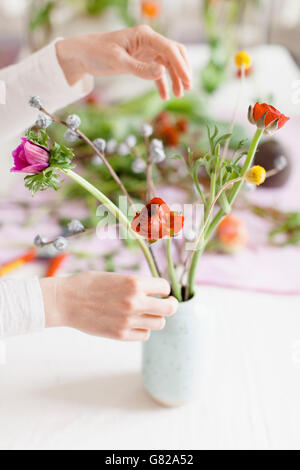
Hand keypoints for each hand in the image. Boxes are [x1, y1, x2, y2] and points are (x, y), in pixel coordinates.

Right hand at [41, 272, 177, 340]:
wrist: (65, 300)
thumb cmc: (88, 284)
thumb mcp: (116, 276)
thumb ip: (136, 284)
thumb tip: (155, 291)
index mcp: (134, 283)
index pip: (165, 287)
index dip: (162, 288)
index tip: (158, 290)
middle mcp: (135, 302)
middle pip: (169, 308)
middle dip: (170, 305)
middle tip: (166, 303)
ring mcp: (128, 320)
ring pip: (159, 323)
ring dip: (155, 318)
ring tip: (145, 313)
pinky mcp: (121, 335)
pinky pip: (144, 335)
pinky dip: (142, 330)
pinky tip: (133, 323)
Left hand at [56, 25, 191, 99]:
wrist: (83, 54)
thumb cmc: (97, 53)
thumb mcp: (118, 62)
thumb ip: (140, 69)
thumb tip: (162, 73)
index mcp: (144, 35)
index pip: (170, 49)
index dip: (181, 66)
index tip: (188, 82)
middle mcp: (148, 41)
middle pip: (174, 53)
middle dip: (182, 70)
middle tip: (188, 87)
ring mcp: (146, 50)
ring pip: (168, 63)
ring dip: (175, 78)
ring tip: (179, 94)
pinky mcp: (141, 60)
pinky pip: (157, 71)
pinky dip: (162, 83)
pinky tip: (164, 96)